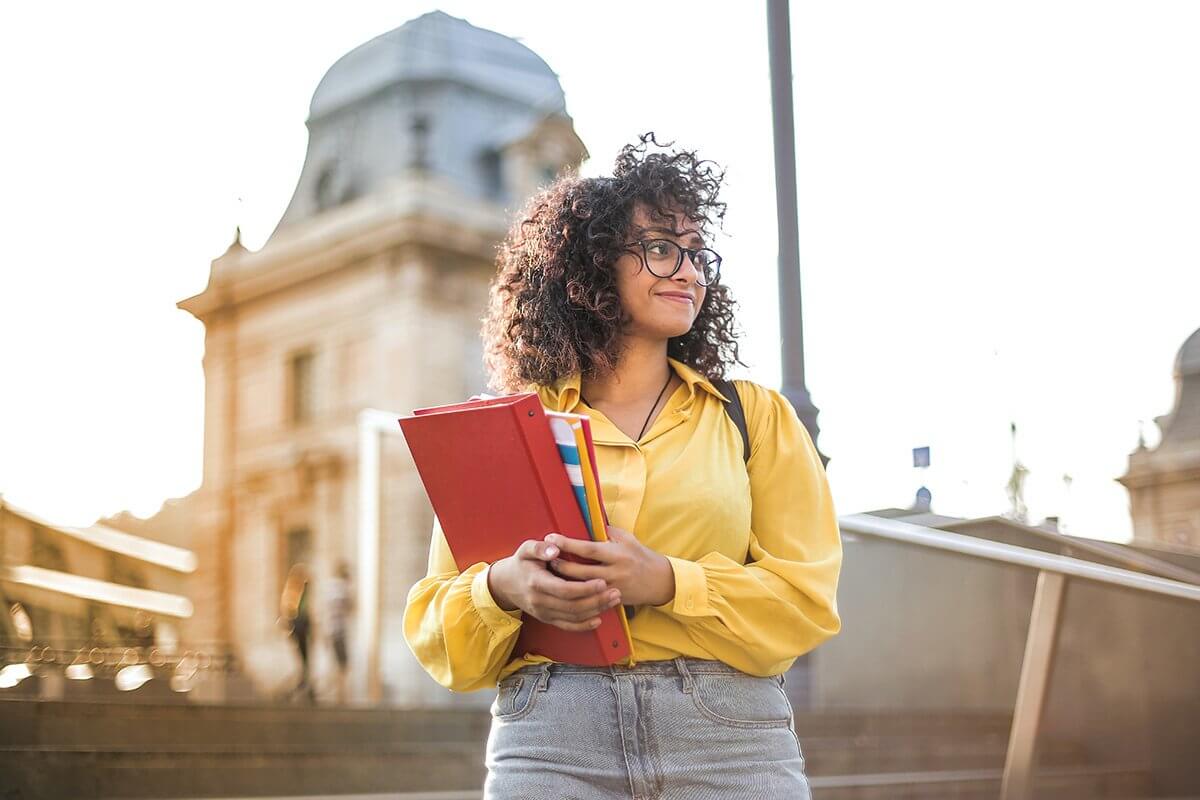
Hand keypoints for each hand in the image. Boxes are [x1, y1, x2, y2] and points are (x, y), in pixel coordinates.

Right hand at [487, 538, 622, 631]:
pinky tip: (598, 619)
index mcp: (536, 582)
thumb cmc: (521, 563)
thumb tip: (555, 549)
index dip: (584, 588)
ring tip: (613, 601)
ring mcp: (543, 612)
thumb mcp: (525, 549)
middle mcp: (540, 601)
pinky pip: (567, 626)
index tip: (602, 582)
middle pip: (572, 606)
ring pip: (573, 617)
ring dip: (595, 611)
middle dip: (596, 600)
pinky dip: (584, 625)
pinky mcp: (547, 619)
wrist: (506, 584)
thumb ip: (540, 547)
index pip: (564, 589)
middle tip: (615, 592)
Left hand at [544, 526, 674, 607]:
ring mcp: (612, 588)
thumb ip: (608, 531)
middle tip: (545, 558)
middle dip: (560, 564)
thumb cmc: (641, 556)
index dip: (568, 544)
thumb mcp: (627, 539)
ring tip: (550, 573)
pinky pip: (589, 599)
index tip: (551, 538)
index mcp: (617, 554)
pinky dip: (575, 594)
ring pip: (582, 587)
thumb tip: (588, 521)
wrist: (659, 581)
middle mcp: (614, 572)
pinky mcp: (611, 600)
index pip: (588, 549)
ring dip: (564, 580)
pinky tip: (563, 590)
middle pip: (580, 571)